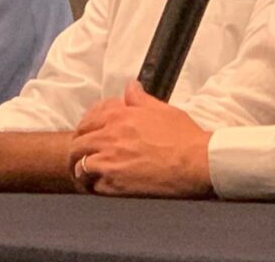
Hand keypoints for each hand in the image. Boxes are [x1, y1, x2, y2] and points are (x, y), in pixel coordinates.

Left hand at [69, 81, 212, 197]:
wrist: (196, 162)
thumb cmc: (183, 136)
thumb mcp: (162, 109)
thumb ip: (140, 98)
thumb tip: (131, 87)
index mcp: (118, 117)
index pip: (86, 123)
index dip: (85, 131)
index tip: (88, 137)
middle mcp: (109, 138)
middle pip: (77, 144)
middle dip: (78, 150)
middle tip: (85, 156)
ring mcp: (110, 162)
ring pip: (80, 166)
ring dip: (82, 169)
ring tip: (88, 174)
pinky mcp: (115, 185)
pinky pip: (93, 186)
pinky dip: (94, 186)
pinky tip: (101, 186)